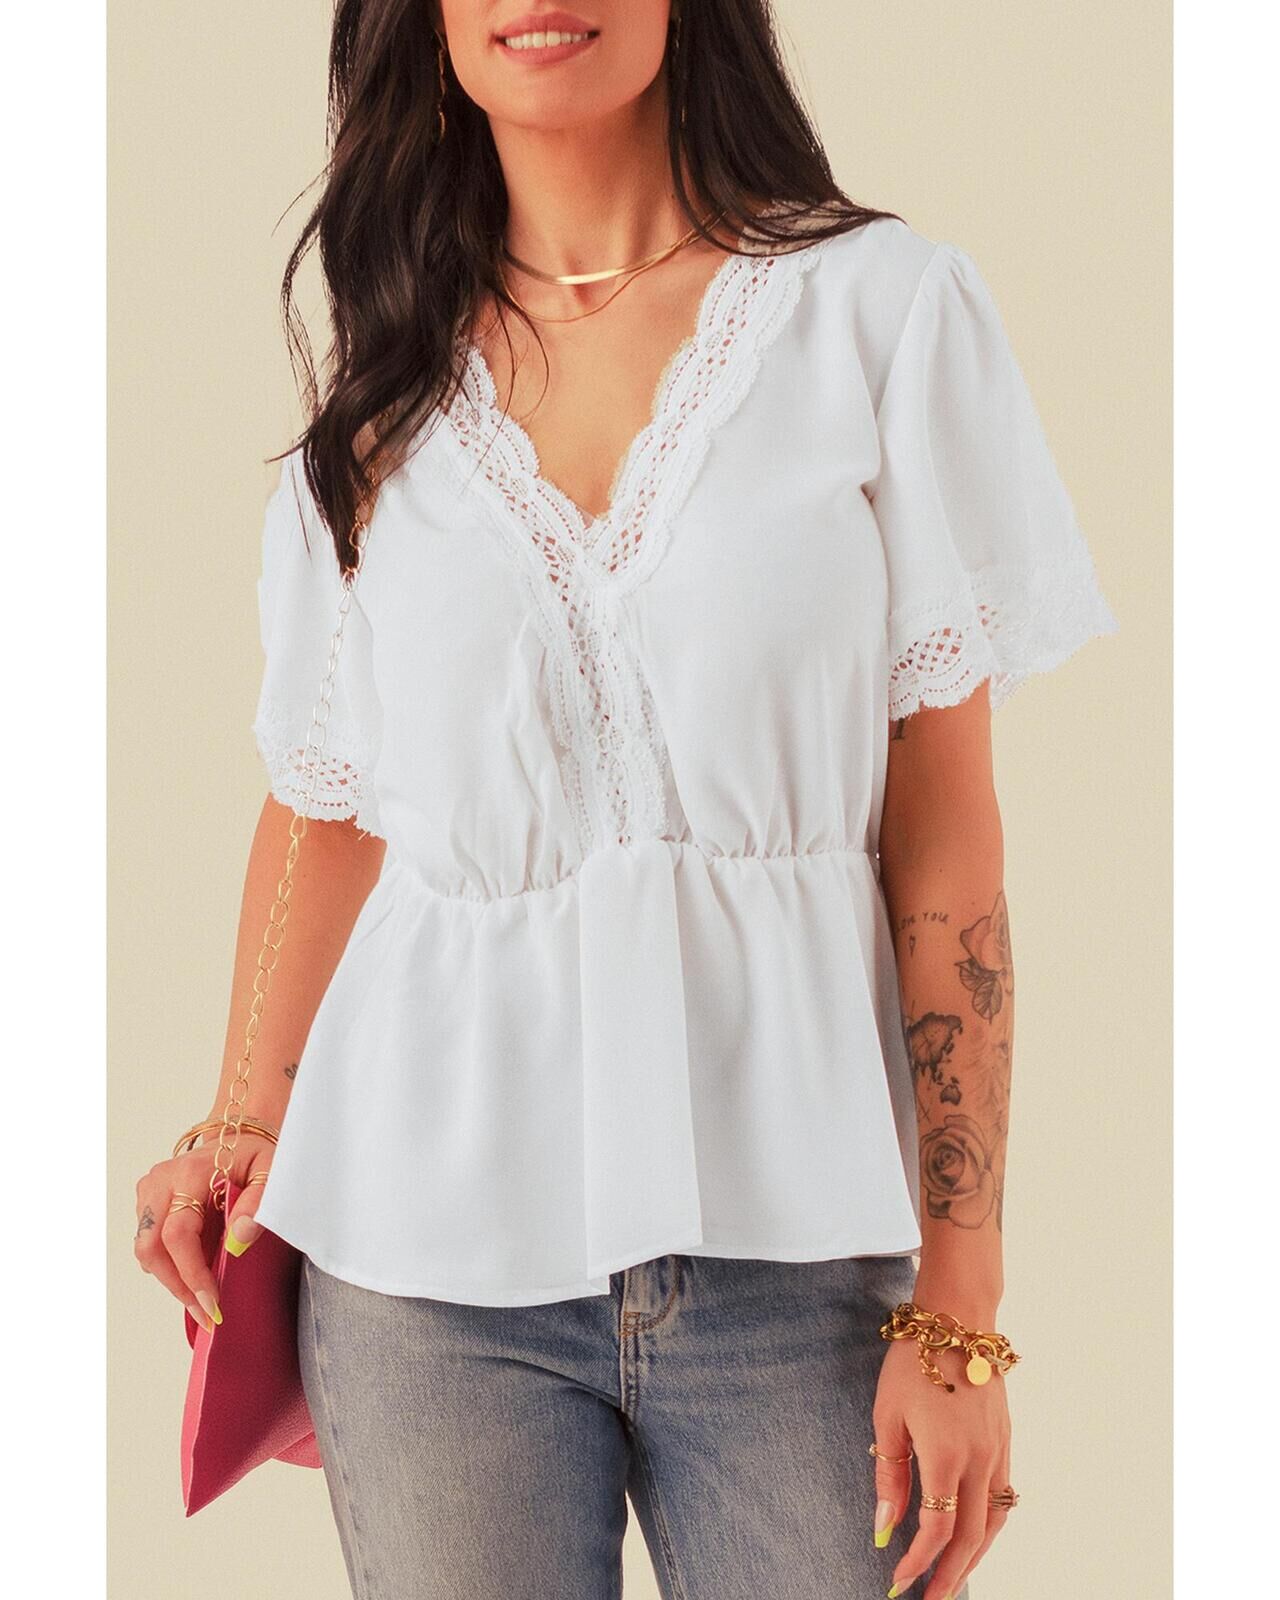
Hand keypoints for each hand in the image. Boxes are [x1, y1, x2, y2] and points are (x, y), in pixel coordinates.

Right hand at [132, 1134, 276, 1330]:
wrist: (239, 1137)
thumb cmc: (257, 1156)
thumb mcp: (273, 1172)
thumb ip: (259, 1203)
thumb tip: (238, 1241)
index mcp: (191, 1172)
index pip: (178, 1234)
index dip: (191, 1273)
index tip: (211, 1303)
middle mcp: (162, 1180)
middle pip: (150, 1247)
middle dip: (176, 1286)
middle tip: (206, 1313)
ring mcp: (150, 1190)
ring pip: (146, 1249)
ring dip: (172, 1279)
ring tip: (203, 1300)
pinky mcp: (147, 1202)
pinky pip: (150, 1243)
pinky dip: (170, 1265)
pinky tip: (196, 1275)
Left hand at [871, 1336, 1012, 1598]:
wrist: (958, 1318)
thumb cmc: (914, 1361)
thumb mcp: (887, 1414)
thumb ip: (889, 1474)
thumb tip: (884, 1527)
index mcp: (947, 1456)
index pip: (936, 1529)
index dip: (917, 1562)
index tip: (898, 1582)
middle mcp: (980, 1460)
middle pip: (970, 1536)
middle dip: (951, 1575)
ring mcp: (998, 1450)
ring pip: (994, 1522)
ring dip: (975, 1556)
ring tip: (954, 1579)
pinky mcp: (1006, 1439)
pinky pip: (1004, 1496)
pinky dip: (990, 1525)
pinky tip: (976, 1534)